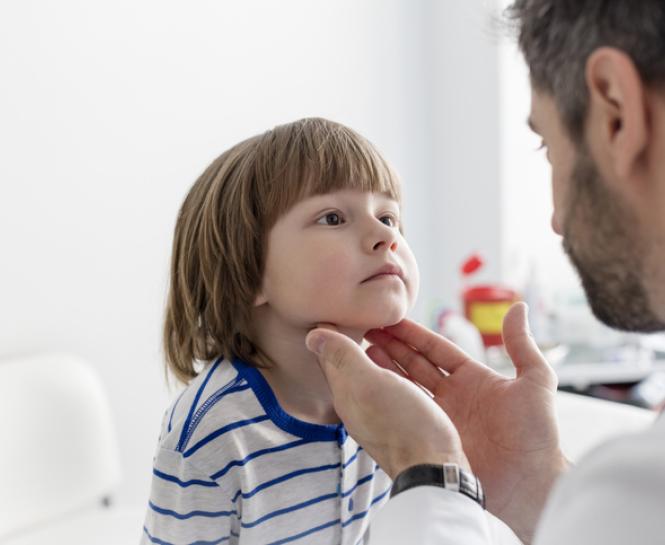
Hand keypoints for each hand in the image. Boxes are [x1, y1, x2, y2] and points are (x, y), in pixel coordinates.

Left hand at [305, 325, 468, 478]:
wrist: (439, 469)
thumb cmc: (401, 425)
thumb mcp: (367, 384)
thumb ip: (342, 358)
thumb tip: (312, 334)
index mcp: (350, 397)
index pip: (334, 362)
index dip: (333, 336)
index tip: (333, 312)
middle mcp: (368, 405)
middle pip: (358, 366)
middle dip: (357, 340)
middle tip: (358, 314)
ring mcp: (394, 410)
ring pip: (383, 370)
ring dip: (383, 347)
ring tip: (382, 325)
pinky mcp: (419, 413)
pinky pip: (406, 377)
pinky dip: (403, 360)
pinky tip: (407, 354)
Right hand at [364, 303, 567, 543]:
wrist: (531, 486)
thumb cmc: (537, 435)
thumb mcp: (535, 382)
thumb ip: (522, 345)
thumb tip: (518, 307)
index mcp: (473, 379)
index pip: (436, 350)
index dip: (414, 335)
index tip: (392, 319)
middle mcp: (452, 397)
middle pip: (415, 365)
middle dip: (392, 346)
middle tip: (367, 330)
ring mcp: (439, 419)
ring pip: (405, 387)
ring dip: (384, 369)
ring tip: (361, 351)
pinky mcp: (430, 440)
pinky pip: (405, 415)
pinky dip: (388, 399)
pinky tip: (371, 386)